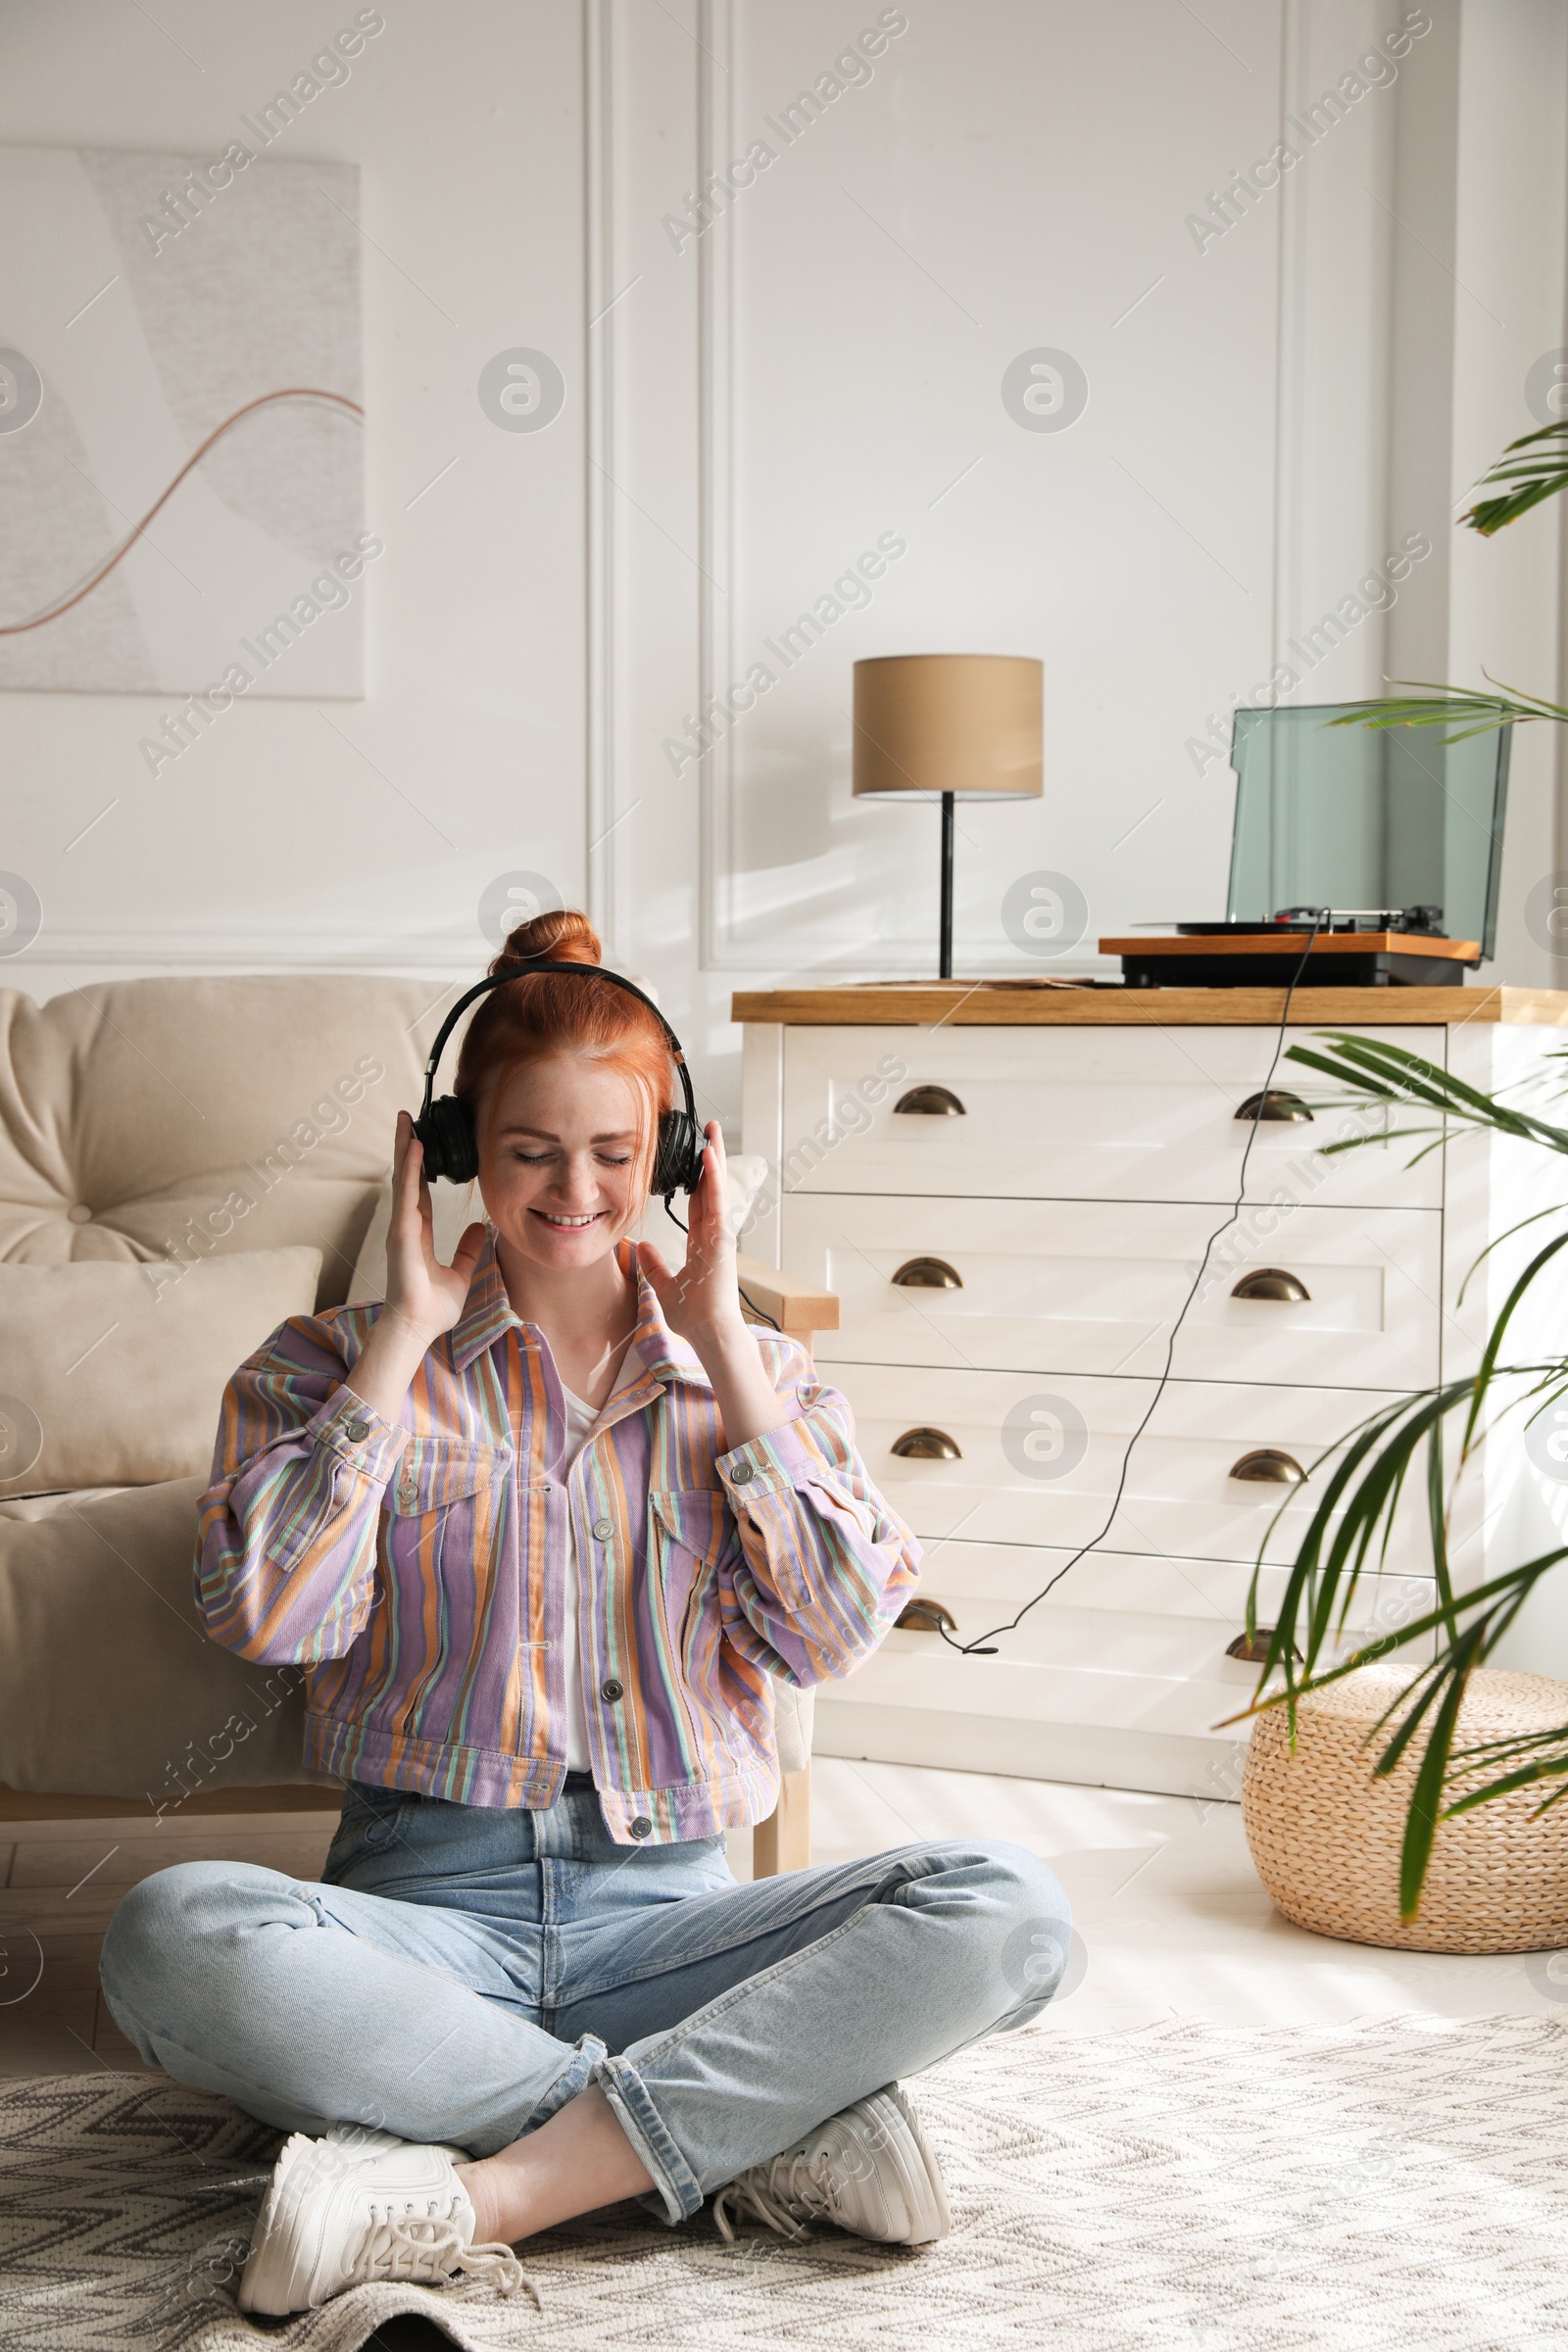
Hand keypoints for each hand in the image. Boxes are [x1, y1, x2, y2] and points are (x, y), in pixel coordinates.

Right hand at [381, 1108, 486, 1348]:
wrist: (417, 1328)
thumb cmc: (431, 1307)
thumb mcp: (459, 1273)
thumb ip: (467, 1250)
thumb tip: (479, 1229)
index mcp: (417, 1233)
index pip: (418, 1191)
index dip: (418, 1166)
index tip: (420, 1142)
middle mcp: (406, 1226)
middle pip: (406, 1178)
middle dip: (405, 1147)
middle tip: (407, 1118)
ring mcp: (401, 1228)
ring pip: (402, 1180)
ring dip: (404, 1149)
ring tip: (406, 1121)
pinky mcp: (401, 1234)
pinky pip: (407, 1195)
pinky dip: (410, 1170)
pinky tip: (413, 1149)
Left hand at [638, 1120, 746, 1349]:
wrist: (709, 1332)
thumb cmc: (694, 1315)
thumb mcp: (664, 1287)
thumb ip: (654, 1265)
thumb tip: (642, 1247)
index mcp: (703, 1243)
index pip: (698, 1203)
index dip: (697, 1179)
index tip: (694, 1158)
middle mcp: (714, 1234)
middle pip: (711, 1188)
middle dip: (711, 1159)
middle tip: (709, 1131)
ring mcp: (721, 1234)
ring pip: (717, 1188)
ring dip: (715, 1158)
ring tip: (712, 1131)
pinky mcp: (723, 1238)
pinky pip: (716, 1202)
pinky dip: (714, 1178)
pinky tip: (709, 1157)